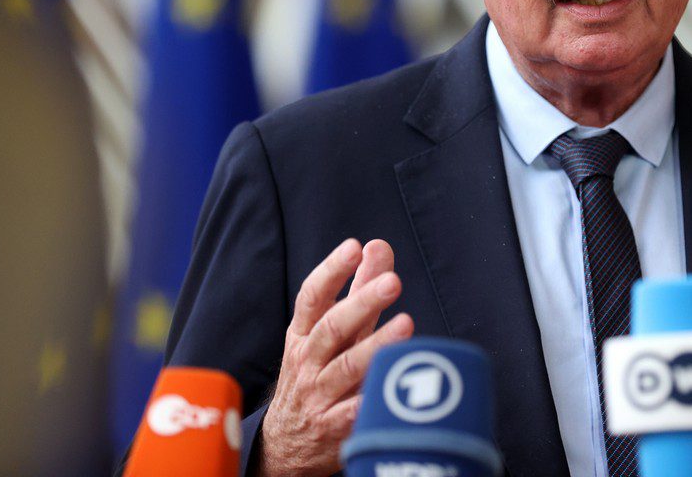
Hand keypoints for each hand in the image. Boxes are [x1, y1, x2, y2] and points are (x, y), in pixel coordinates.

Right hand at [258, 238, 413, 476]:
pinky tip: (393, 383)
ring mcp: (319, 396)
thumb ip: (357, 290)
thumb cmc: (316, 374)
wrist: (285, 445)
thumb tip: (377, 246)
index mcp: (303, 334)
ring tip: (406, 324)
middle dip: (363, 303)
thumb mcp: (328, 332)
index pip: (312, 297)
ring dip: (376, 346)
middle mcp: (307, 362)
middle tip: (393, 282)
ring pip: (346, 368)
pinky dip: (371, 399)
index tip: (354, 247)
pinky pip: (354, 413)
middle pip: (333, 328)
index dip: (332, 271)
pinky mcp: (334, 429)